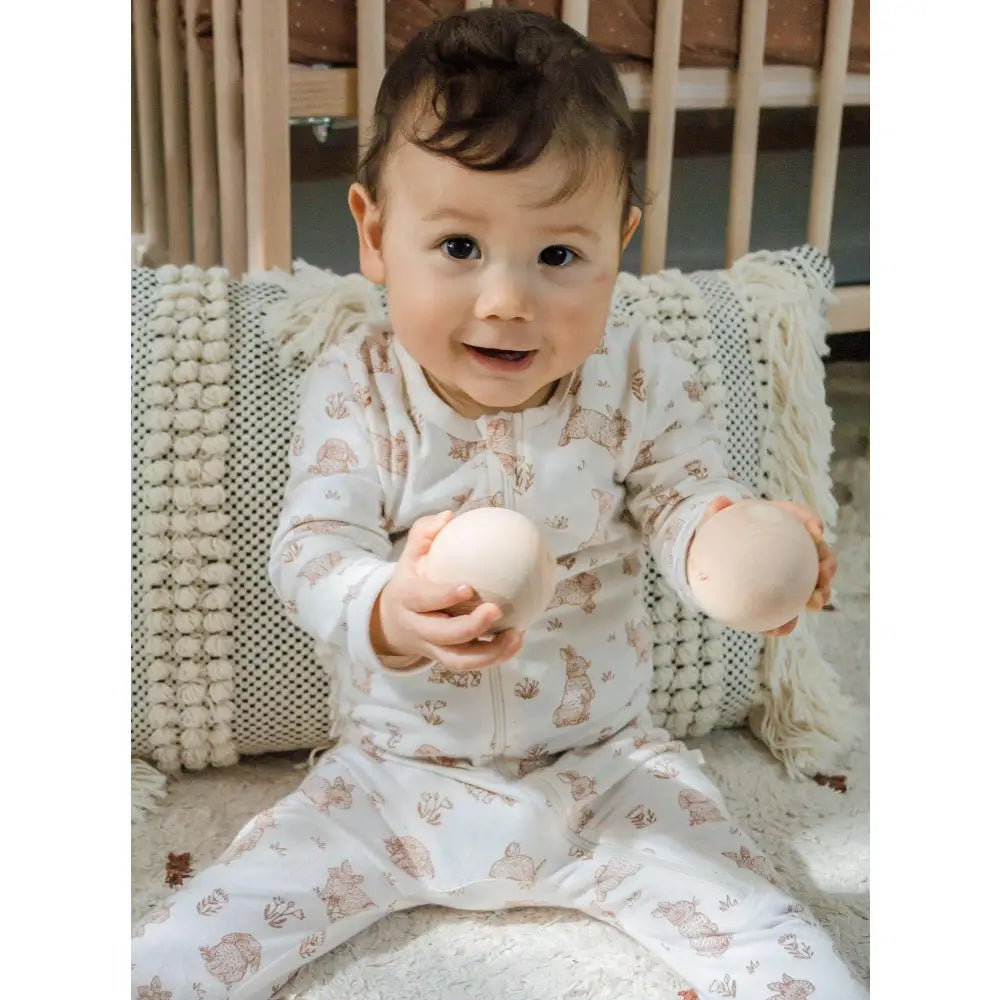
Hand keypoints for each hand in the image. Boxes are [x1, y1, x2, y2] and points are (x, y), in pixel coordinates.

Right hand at [369, 510, 523, 670]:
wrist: (393, 621)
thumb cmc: (412, 578)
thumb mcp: (410, 554)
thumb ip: (425, 532)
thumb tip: (449, 516)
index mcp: (406, 598)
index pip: (421, 599)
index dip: (442, 596)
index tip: (468, 587)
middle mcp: (417, 627)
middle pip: (441, 634)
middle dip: (469, 627)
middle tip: (496, 610)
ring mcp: (432, 647)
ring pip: (458, 659)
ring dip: (489, 653)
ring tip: (516, 636)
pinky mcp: (447, 658)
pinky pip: (471, 664)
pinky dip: (495, 657)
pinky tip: (517, 640)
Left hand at [698, 496, 836, 636]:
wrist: (714, 559)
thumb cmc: (720, 535)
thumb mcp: (716, 523)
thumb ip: (717, 513)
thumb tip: (719, 503)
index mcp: (782, 525)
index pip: (801, 518)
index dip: (811, 522)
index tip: (816, 531)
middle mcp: (794, 549)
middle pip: (819, 555)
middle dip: (827, 565)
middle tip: (823, 575)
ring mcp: (792, 575)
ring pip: (814, 585)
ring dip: (819, 594)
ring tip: (813, 603)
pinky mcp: (782, 598)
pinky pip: (788, 611)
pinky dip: (786, 622)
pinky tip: (777, 630)